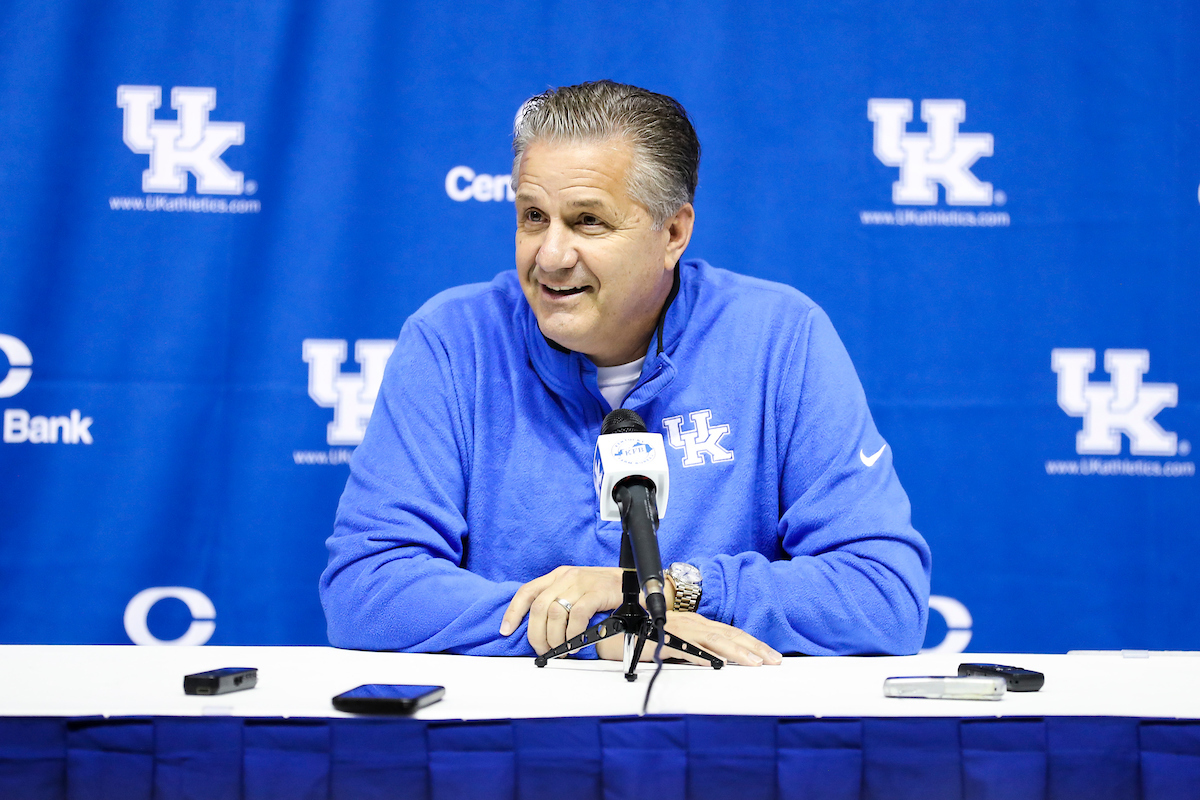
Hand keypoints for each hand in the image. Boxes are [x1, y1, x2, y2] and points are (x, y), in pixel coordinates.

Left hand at [500, 566, 623, 654]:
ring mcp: (582, 582)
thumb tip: (540, 629)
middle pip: (539, 607)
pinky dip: (574, 633)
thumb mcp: (576, 591)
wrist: (633, 582)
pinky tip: (576, 642)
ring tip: (562, 650)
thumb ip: (559, 602)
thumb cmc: (604, 591)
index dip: (513, 612)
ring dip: (555, 638)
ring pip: (555, 612)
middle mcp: (567, 576)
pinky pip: (577, 615)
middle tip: (544, 650)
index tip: (506, 630)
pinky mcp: (597, 591)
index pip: (527, 591)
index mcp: (558, 576)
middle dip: (537, 634)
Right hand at [596, 611, 782, 665]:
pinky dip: (701, 656)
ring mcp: (676, 630)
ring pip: (712, 640)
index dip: (751, 643)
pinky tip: (716, 664)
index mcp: (694, 624)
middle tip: (773, 661)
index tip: (770, 655)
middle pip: (727, 635)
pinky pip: (684, 649)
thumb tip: (718, 663)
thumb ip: (695, 650)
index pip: (729, 633)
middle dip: (753, 648)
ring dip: (735, 652)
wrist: (611, 632)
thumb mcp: (676, 644)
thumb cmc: (644, 638)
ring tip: (753, 663)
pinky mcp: (660, 640)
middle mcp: (689, 624)